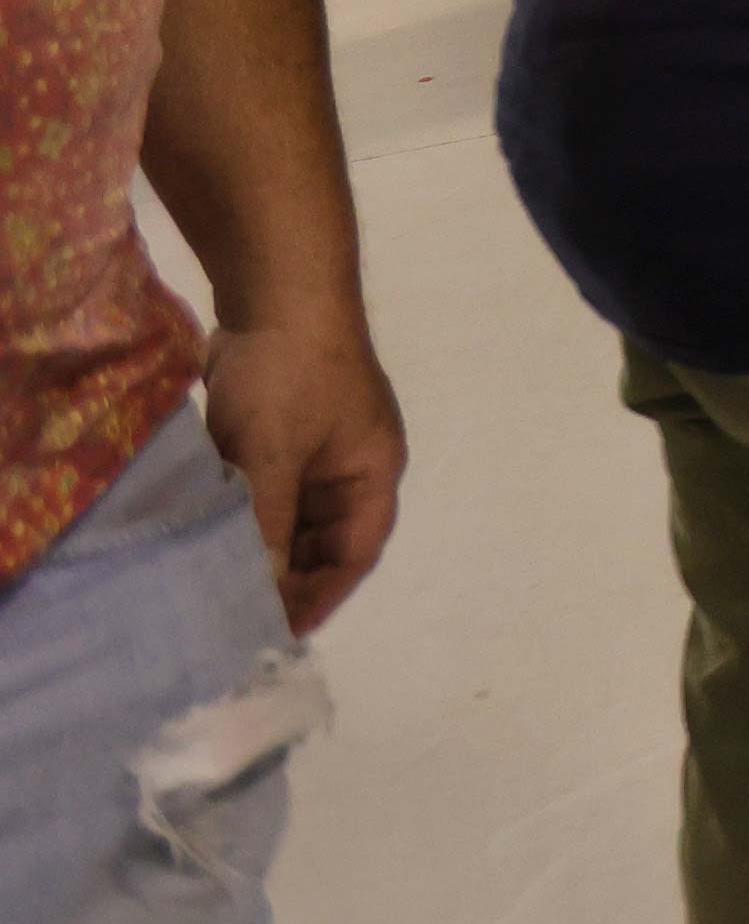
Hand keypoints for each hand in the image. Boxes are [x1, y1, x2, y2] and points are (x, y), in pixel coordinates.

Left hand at [199, 313, 405, 635]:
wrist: (274, 290)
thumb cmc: (292, 375)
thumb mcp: (276, 455)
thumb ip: (269, 524)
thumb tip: (259, 591)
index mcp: (371, 474)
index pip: (354, 553)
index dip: (320, 595)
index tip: (275, 634)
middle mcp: (348, 467)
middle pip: (321, 541)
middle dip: (284, 578)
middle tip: (230, 616)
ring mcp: (312, 447)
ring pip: (286, 517)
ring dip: (257, 546)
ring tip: (209, 585)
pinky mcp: (275, 432)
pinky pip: (260, 489)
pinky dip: (237, 515)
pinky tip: (201, 535)